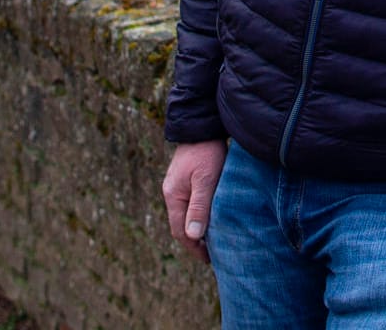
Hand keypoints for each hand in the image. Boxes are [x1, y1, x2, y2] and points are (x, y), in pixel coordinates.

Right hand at [160, 140, 227, 260]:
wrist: (203, 124)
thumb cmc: (207, 151)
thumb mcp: (206, 180)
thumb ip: (199, 206)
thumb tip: (193, 235)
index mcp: (173, 196)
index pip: (180, 231)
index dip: (194, 247)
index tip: (209, 259)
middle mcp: (171, 193)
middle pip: (180, 225)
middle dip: (194, 242)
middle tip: (213, 255)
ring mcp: (177, 185)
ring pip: (185, 215)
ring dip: (197, 228)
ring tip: (214, 240)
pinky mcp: (185, 179)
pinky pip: (189, 204)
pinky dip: (198, 215)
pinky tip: (211, 217)